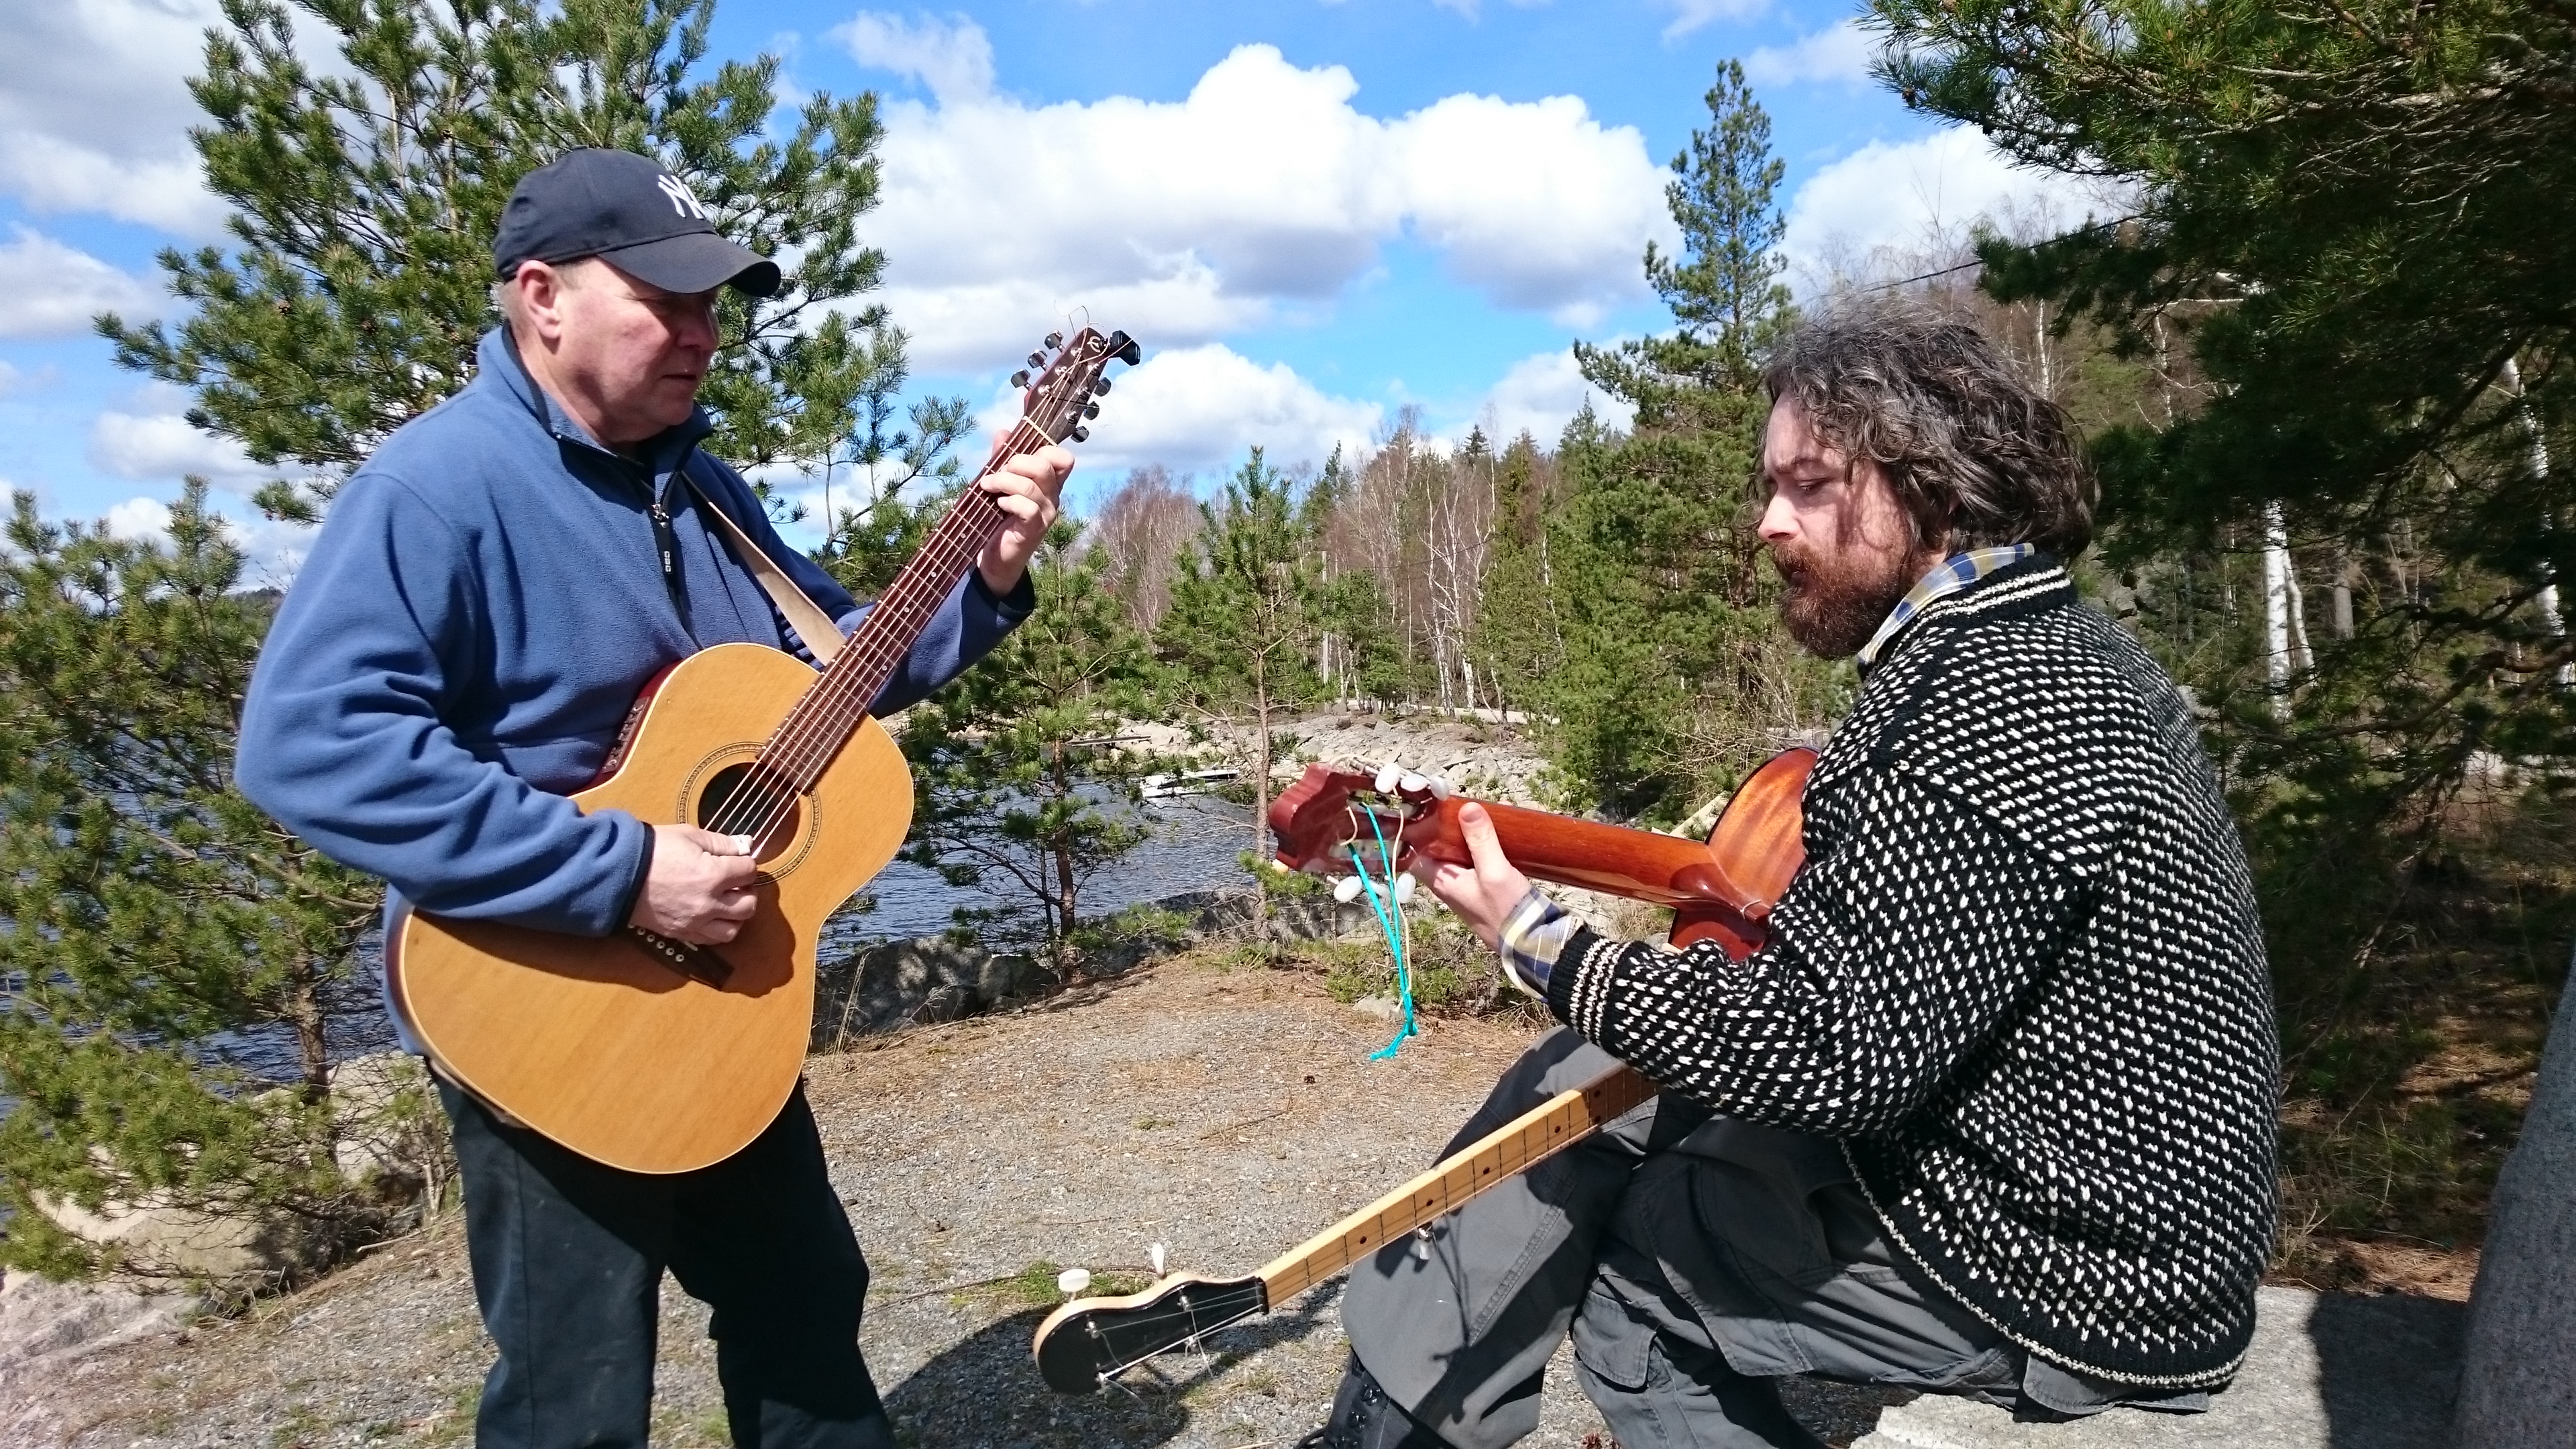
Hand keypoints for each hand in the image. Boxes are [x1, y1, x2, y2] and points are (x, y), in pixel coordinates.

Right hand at [629, 824, 760, 944]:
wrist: (619, 873)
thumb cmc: (654, 849)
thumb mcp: (689, 835)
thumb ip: (723, 842)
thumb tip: (747, 845)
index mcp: (714, 875)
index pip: (749, 871)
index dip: (746, 863)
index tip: (736, 859)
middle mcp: (709, 903)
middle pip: (749, 905)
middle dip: (747, 890)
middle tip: (735, 881)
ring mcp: (695, 922)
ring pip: (734, 928)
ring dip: (736, 915)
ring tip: (726, 901)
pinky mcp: (682, 933)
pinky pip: (712, 939)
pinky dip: (718, 928)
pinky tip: (712, 915)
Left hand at [976, 443, 1073, 594]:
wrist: (995, 556)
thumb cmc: (998, 517)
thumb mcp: (999, 483)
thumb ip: (1002, 459)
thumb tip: (1003, 432)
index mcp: (1049, 483)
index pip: (1063, 458)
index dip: (1045, 447)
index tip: (1019, 449)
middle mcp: (1053, 496)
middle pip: (1045, 466)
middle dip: (1016, 462)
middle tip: (997, 472)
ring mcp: (1046, 514)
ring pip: (1031, 485)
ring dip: (1003, 480)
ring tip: (987, 486)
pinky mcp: (1034, 529)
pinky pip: (1027, 507)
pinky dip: (1009, 501)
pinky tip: (998, 504)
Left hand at [1410, 802, 1531, 949]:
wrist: (1532, 941)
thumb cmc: (1507, 910)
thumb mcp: (1494, 871)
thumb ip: (1481, 840)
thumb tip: (1467, 808)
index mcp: (1442, 881)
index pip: (1415, 853)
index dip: (1416, 831)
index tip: (1425, 808)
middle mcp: (1450, 884)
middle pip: (1438, 850)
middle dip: (1445, 827)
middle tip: (1456, 803)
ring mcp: (1468, 887)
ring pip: (1458, 854)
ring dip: (1465, 836)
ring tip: (1476, 812)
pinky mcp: (1485, 888)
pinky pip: (1476, 861)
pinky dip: (1481, 846)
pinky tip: (1494, 832)